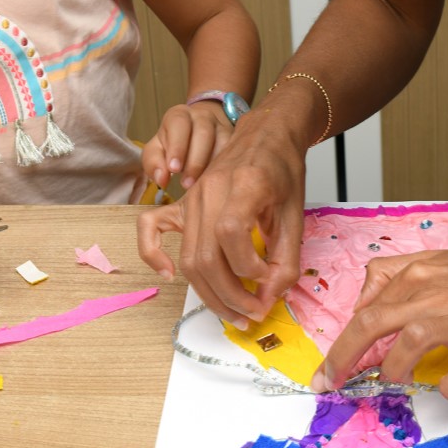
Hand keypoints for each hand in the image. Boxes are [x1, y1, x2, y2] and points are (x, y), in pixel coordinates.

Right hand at [136, 107, 308, 328]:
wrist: (267, 134)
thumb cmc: (283, 169)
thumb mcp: (296, 213)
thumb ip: (286, 258)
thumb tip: (270, 296)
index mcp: (244, 184)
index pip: (231, 234)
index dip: (249, 267)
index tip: (268, 277)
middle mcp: (210, 190)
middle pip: (206, 256)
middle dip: (231, 297)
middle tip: (255, 313)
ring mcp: (191, 196)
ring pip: (188, 257)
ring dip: (210, 294)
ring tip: (236, 312)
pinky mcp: (183, 203)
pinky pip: (151, 229)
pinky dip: (154, 256)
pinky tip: (170, 276)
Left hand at [142, 102, 232, 191]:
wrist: (198, 130)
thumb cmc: (173, 143)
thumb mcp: (157, 149)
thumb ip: (154, 163)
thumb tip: (162, 179)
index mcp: (178, 116)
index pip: (178, 124)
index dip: (177, 146)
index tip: (174, 169)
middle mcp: (202, 116)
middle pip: (203, 133)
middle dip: (195, 161)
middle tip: (187, 184)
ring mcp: (221, 125)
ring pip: (222, 141)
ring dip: (212, 165)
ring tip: (203, 185)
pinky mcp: (235, 137)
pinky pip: (235, 149)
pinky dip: (228, 165)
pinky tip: (220, 180)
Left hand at [311, 240, 447, 400]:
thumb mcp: (440, 260)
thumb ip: (398, 275)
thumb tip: (364, 302)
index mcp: (419, 274)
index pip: (365, 310)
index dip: (341, 343)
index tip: (328, 366)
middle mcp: (432, 295)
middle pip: (371, 327)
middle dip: (343, 360)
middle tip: (329, 384)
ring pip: (404, 352)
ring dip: (395, 372)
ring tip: (400, 378)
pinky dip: (447, 388)